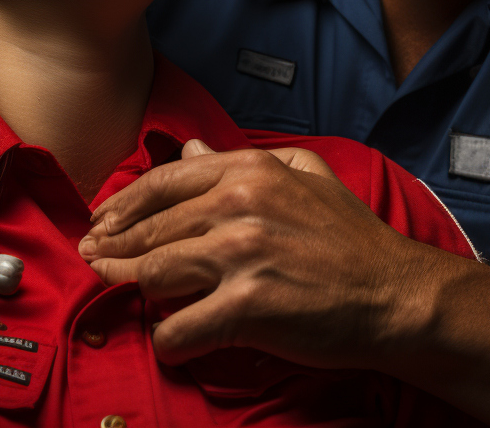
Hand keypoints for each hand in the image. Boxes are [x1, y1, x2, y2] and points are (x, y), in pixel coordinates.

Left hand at [78, 139, 447, 367]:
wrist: (397, 296)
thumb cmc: (354, 240)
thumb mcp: (307, 175)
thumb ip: (244, 160)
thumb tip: (192, 148)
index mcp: (250, 170)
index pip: (162, 182)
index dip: (122, 205)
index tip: (102, 223)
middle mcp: (239, 205)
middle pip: (150, 231)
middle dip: (112, 250)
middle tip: (92, 263)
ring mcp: (240, 256)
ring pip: (153, 274)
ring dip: (129, 289)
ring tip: (118, 296)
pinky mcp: (245, 308)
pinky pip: (178, 329)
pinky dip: (167, 341)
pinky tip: (170, 342)